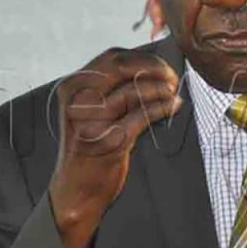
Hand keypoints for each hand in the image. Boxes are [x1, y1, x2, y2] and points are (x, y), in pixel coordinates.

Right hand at [48, 48, 181, 247]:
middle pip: (124, 69)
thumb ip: (109, 88)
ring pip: (135, 91)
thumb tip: (149, 67)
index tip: (162, 65)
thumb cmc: (87, 147)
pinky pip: (142, 115)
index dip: (143, 58)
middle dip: (155, 69)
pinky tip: (173, 106)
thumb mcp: (88, 110)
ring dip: (162, 89)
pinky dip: (163, 108)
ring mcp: (92, 121)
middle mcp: (79, 101)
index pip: (112, 57)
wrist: (75, 190)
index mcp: (72, 87)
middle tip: (172, 77)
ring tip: (174, 91)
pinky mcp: (109, 140)